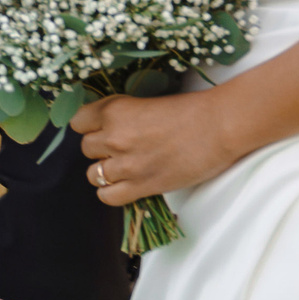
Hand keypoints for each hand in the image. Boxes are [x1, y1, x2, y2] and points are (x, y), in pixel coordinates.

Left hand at [71, 89, 242, 206]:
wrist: (219, 126)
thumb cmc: (192, 109)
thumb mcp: (148, 102)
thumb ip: (125, 115)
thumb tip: (109, 126)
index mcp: (115, 110)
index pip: (79, 121)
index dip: (90, 125)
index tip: (102, 126)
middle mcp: (114, 137)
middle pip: (86, 148)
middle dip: (100, 148)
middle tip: (121, 146)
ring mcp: (126, 164)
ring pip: (93, 174)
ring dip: (106, 171)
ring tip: (126, 166)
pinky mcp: (141, 187)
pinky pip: (107, 196)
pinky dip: (113, 192)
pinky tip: (127, 184)